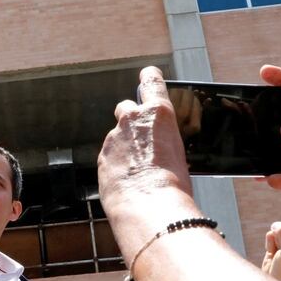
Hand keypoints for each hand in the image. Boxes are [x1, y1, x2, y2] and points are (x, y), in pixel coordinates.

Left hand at [98, 67, 198, 243]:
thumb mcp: (179, 155)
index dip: (149, 77)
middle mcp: (132, 120)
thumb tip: (157, 151)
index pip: (151, 83)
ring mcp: (113, 139)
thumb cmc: (172, 184)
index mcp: (158, 114)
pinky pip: (110, 158)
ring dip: (125, 151)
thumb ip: (163, 143)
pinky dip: (118, 167)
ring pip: (118, 139)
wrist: (149, 207)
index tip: (148, 73)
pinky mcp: (101, 158)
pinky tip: (129, 184)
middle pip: (126, 108)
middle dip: (131, 120)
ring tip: (140, 174)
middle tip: (142, 139)